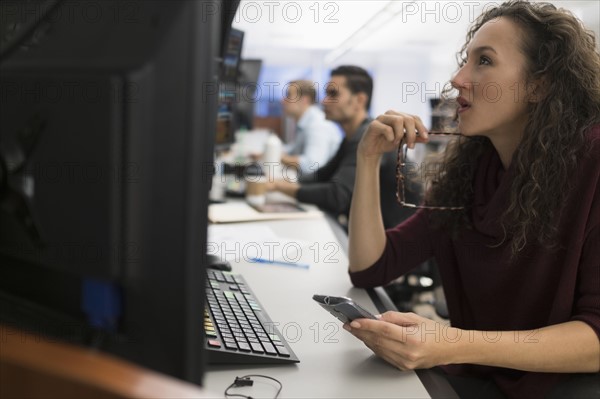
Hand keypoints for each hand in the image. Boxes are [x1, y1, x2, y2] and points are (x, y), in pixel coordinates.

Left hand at [344, 311, 458, 369]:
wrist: (449, 349)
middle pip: (377, 340)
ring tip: (356, 329)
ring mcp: (405, 362)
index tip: (355, 320)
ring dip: (365, 339)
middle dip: (361, 331)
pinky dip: (374, 346)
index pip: (383, 330)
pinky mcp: (403, 367)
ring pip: (378, 349)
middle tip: (349, 323)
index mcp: (412, 339)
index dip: (366, 325)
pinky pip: (383, 355)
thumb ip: (394, 317)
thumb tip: (376, 317)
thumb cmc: (435, 332)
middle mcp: (408, 353)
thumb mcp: (415, 318)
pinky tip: (368, 338)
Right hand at [358, 111, 428, 159]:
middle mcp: (391, 114)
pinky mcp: (373, 124)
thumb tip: (426, 139)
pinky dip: (391, 137)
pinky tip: (390, 141)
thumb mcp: (403, 141)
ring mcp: (381, 117)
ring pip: (398, 120)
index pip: (414, 117)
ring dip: (400, 134)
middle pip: (408, 119)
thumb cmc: (387, 143)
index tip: (426, 138)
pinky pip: (386, 128)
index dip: (421, 127)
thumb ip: (414, 138)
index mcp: (399, 115)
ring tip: (397, 143)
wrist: (372, 150)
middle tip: (411, 146)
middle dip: (412, 133)